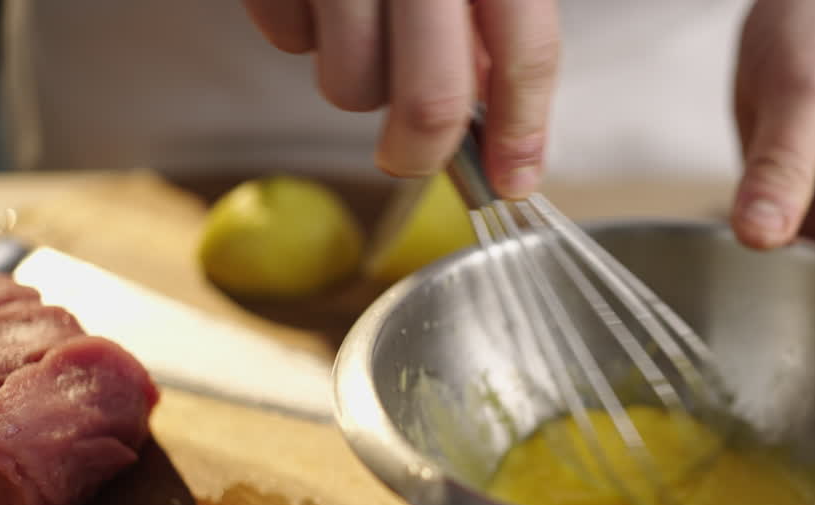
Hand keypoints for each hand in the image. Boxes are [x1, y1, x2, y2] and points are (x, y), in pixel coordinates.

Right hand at [242, 0, 558, 197]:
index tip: (516, 177)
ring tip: (362, 30)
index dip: (524, 129)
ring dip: (358, 85)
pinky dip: (302, 34)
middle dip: (423, 154)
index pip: (528, 53)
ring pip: (350, 87)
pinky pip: (286, 39)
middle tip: (413, 158)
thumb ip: (496, 6)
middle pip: (430, 101)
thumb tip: (496, 99)